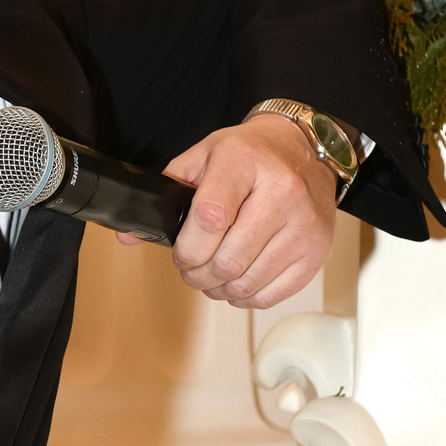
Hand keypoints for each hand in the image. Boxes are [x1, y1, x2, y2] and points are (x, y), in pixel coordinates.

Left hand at [120, 115, 337, 306]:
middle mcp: (282, 192)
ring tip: (214, 274)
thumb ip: (166, 193)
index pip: (209, 219)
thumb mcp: (204, 157)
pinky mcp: (317, 251)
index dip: (186, 248)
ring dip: (220, 289)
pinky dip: (246, 296)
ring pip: (247, 282)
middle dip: (198, 274)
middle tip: (192, 268)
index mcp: (245, 162)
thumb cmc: (252, 154)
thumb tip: (129, 236)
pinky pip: (271, 294)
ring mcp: (304, 225)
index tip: (181, 252)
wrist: (304, 149)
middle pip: (227, 260)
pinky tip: (240, 280)